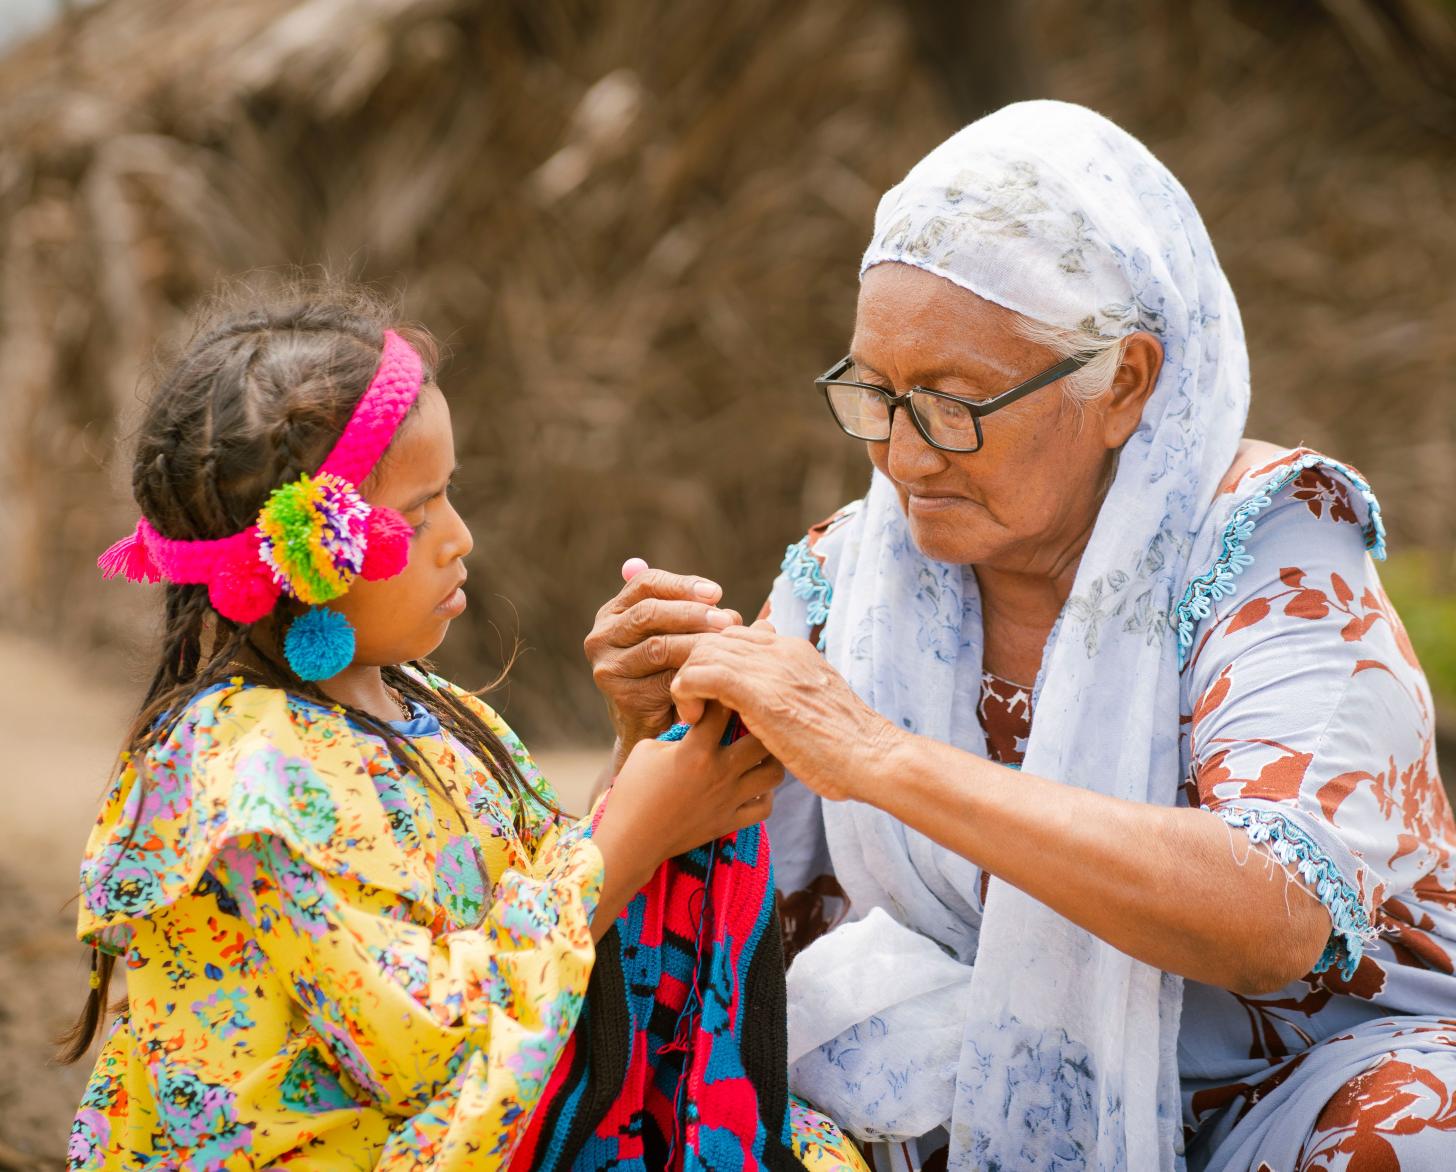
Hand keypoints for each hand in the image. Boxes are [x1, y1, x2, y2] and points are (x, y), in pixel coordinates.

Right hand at [584, 565, 741, 766]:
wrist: (655, 729)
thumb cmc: (672, 673)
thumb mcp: (676, 636)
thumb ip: (688, 611)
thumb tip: (718, 596)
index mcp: (613, 614)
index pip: (645, 584)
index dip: (682, 585)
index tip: (717, 593)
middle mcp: (601, 638)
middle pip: (649, 612)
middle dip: (693, 614)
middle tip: (728, 621)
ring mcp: (608, 668)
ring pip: (658, 646)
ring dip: (698, 645)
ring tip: (727, 646)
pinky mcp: (622, 697)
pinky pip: (664, 680)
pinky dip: (693, 675)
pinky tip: (717, 675)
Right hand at [594, 702, 783, 867]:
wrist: (631, 841)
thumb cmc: (632, 792)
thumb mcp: (647, 750)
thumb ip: (676, 734)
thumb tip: (696, 726)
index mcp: (697, 751)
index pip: (723, 710)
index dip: (724, 695)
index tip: (723, 694)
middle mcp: (720, 773)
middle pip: (764, 740)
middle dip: (760, 726)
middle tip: (752, 722)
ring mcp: (729, 799)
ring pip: (774, 773)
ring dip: (770, 759)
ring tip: (758, 753)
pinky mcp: (730, 822)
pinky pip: (765, 807)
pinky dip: (765, 795)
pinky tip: (753, 787)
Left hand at [669, 622, 899, 802]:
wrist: (873, 758)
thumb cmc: (845, 747)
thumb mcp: (813, 708)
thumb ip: (786, 694)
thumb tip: (762, 704)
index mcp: (793, 650)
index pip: (734, 635)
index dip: (710, 661)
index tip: (706, 694)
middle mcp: (780, 649)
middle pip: (713, 637)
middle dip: (692, 667)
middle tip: (693, 704)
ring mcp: (771, 667)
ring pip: (702, 649)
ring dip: (686, 681)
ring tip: (693, 715)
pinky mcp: (759, 693)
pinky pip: (701, 674)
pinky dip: (687, 692)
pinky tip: (694, 718)